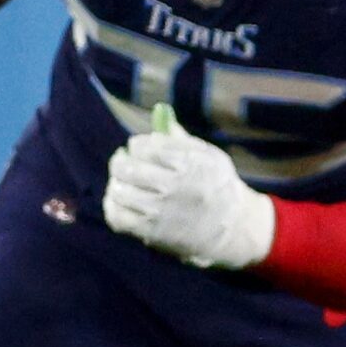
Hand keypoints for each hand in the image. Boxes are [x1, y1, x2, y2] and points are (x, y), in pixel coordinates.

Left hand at [104, 105, 274, 268]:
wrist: (233, 229)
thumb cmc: (218, 187)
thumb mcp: (210, 157)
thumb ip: (182, 139)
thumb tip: (160, 113)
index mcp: (188, 163)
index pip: (144, 146)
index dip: (138, 146)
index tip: (140, 150)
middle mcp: (173, 186)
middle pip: (127, 167)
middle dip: (121, 163)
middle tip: (123, 165)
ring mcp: (161, 210)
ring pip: (119, 191)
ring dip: (117, 185)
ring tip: (122, 185)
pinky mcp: (152, 232)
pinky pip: (117, 216)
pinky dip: (112, 207)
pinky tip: (118, 202)